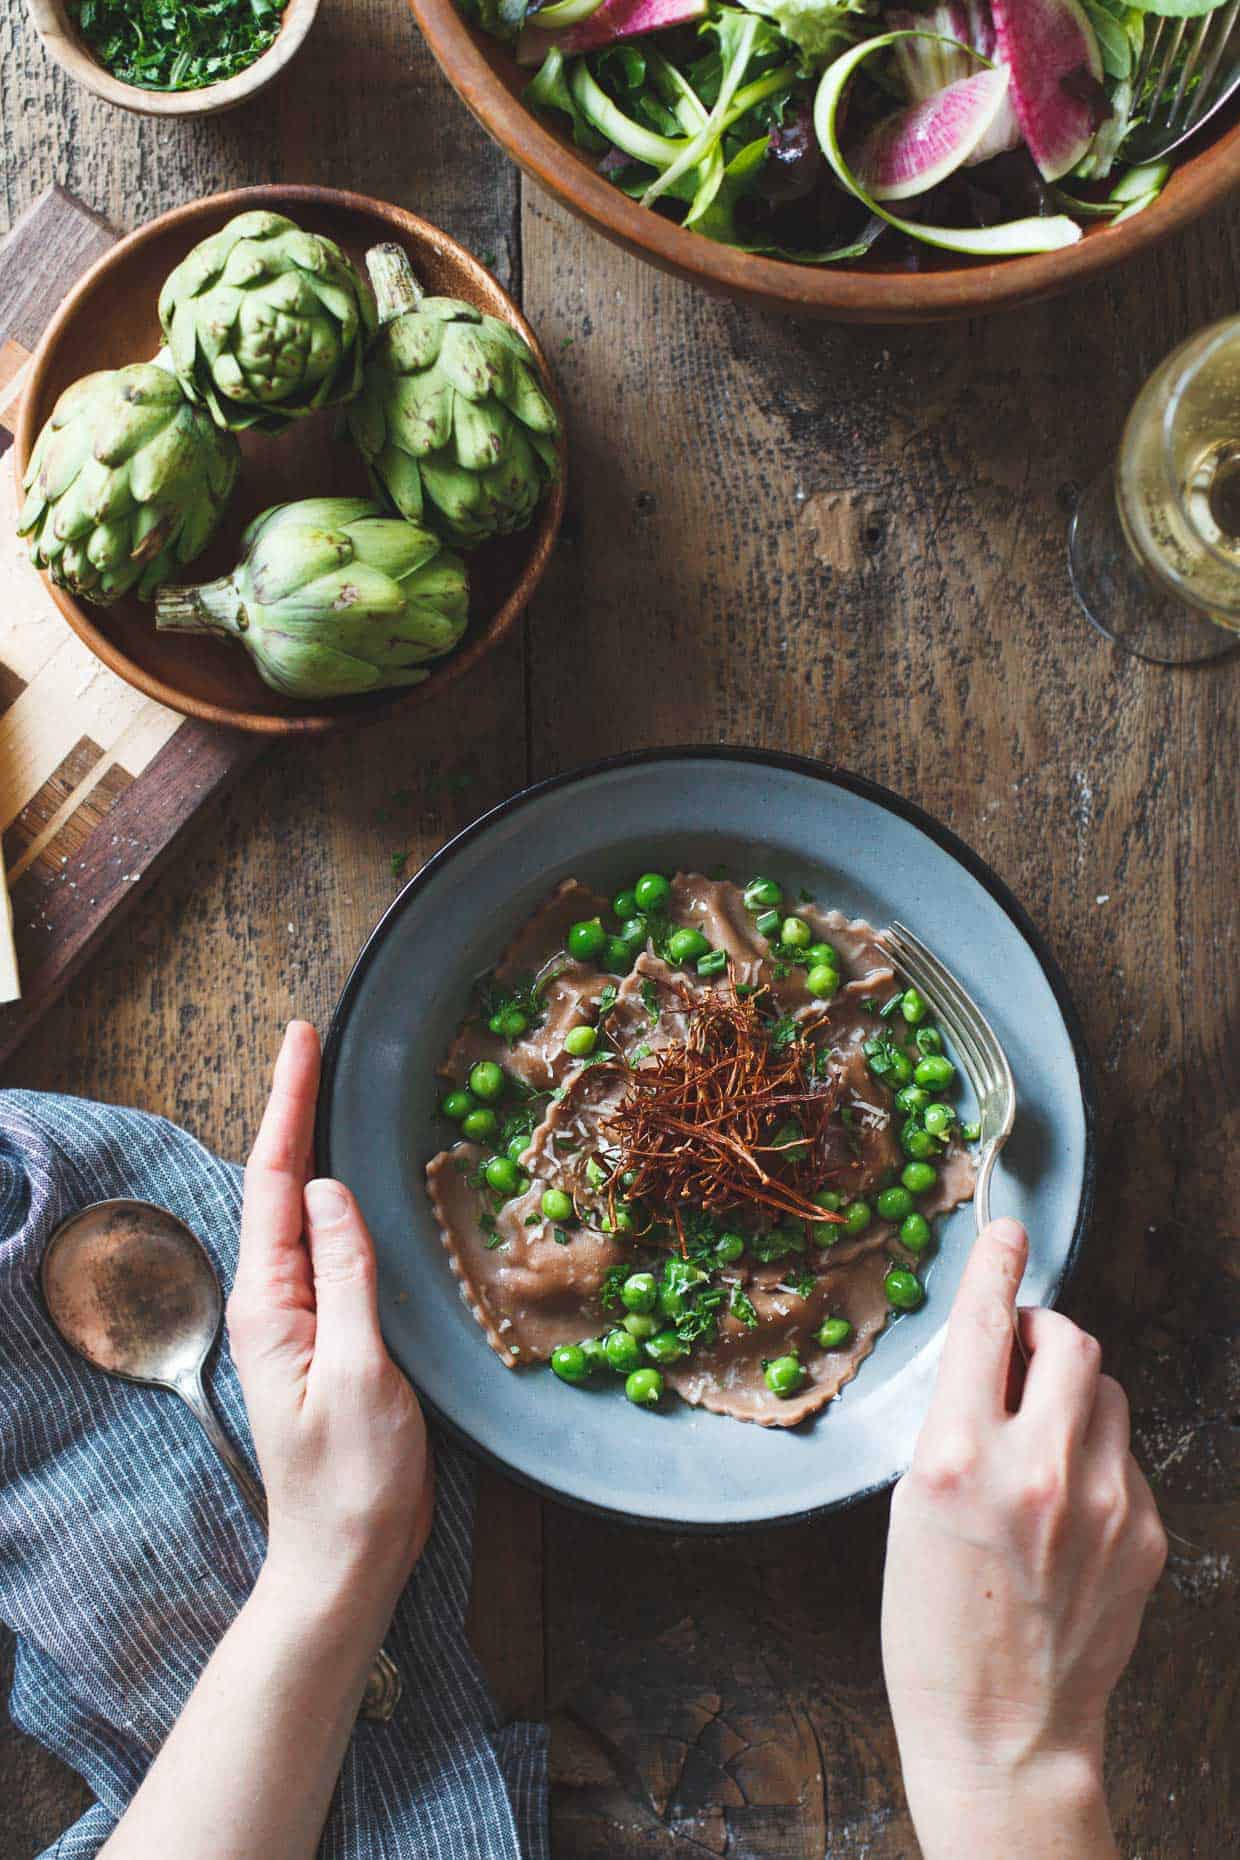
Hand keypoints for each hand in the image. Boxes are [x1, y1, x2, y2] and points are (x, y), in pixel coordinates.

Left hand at [227, 1021, 432, 1626]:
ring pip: (302, 1214)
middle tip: (314, 1042)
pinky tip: (355, 1184)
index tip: (301, 1041)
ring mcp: (298, 1319)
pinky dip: (339, 1200)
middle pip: (280, 1186)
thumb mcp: (358, 1374)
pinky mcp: (327, 1337)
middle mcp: (274, 1301)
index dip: (288, 1106)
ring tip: (328, 1089)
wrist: (348, 1561)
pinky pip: (328, 1250)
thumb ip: (346, 1277)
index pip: (276, 1182)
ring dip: (313, 1147)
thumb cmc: (354, 1482)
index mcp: (270, 1303)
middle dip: (294, 1110)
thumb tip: (331, 1189)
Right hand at [882, 1218, 1165, 1859]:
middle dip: (1042, 1332)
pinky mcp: (1143, 1531)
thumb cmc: (936, 1629)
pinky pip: (1124, 1452)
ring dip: (1072, 1391)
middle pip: (1068, 1338)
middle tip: (1019, 1356)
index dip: (995, 1265)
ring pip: (1104, 1388)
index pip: (982, 1325)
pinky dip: (1095, 1456)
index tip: (1006, 1232)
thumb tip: (992, 1359)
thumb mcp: (912, 1507)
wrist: (1006, 1732)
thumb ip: (955, 1424)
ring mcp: (1101, 1501)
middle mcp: (1035, 1468)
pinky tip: (1066, 1510)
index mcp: (957, 1458)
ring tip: (1040, 1444)